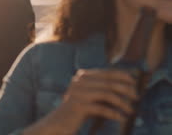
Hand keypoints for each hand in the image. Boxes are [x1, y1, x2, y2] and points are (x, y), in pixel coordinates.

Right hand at [23, 69, 137, 134]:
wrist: (58, 122)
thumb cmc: (77, 110)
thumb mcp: (90, 96)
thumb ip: (101, 88)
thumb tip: (126, 85)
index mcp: (82, 76)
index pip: (106, 72)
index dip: (122, 76)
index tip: (134, 82)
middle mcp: (79, 82)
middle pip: (108, 82)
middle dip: (126, 89)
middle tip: (136, 97)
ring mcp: (78, 93)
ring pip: (107, 94)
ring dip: (122, 103)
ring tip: (130, 110)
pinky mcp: (78, 106)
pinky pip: (102, 108)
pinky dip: (114, 113)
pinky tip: (121, 118)